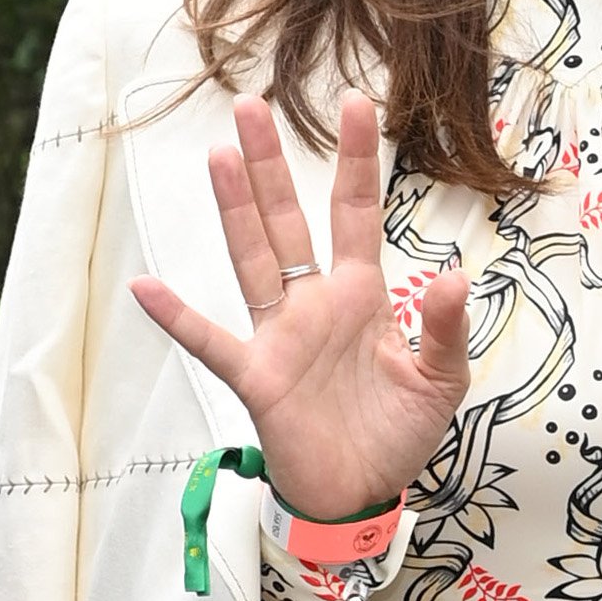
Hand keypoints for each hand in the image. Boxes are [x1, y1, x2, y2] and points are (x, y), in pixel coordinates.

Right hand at [129, 91, 469, 521]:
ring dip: (235, 209)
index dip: (355, 161)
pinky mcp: (256, 376)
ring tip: (219, 155)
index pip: (355, 213)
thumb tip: (456, 274)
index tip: (356, 104)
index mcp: (361, 295)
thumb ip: (446, 328)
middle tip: (252, 105)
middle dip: (271, 164)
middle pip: (287, 220)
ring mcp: (280, 335)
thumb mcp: (441, 381)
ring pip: (252, 258)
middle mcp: (314, 303)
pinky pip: (210, 340)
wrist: (360, 496)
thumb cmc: (397, 435)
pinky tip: (146, 286)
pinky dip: (177, 317)